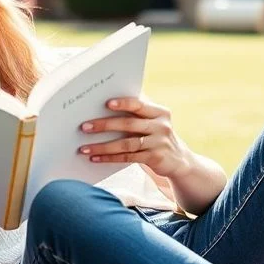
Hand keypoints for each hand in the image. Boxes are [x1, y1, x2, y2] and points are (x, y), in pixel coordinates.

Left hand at [77, 96, 191, 177]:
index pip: (139, 104)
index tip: (106, 103)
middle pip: (129, 124)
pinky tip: (96, 158)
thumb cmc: (156, 136)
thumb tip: (104, 104)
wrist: (179, 160)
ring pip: (126, 144)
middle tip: (84, 127)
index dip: (123, 103)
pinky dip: (110, 158)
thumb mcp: (153, 121)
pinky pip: (128, 157)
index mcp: (159, 112)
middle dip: (104, 125)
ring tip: (85, 148)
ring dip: (103, 146)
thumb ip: (136, 113)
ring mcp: (159, 143)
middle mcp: (161, 126)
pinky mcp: (154, 158)